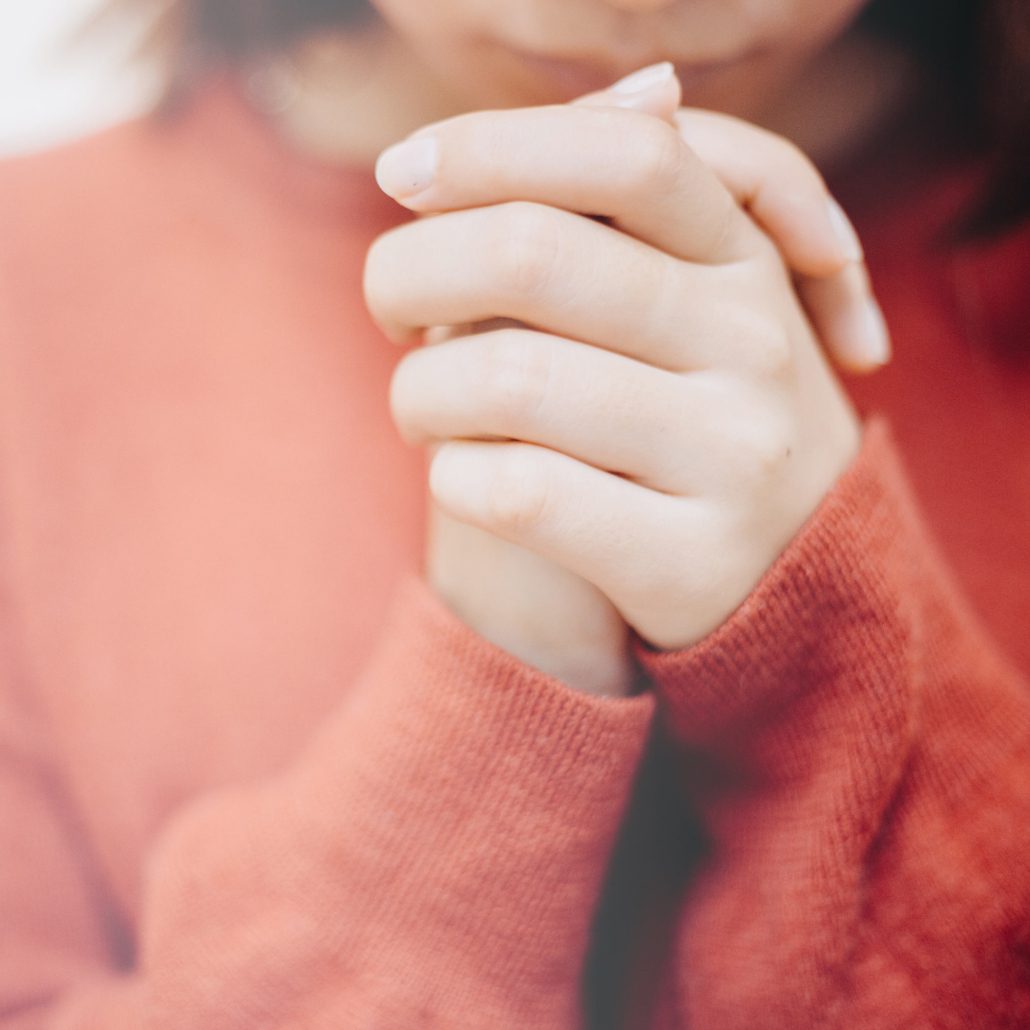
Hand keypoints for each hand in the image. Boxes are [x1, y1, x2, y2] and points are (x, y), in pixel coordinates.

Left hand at [367, 73, 866, 654]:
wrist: (782, 577)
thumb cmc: (688, 421)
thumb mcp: (692, 306)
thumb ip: (639, 212)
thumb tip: (650, 80)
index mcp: (745, 264)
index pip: (621, 154)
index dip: (488, 146)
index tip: (399, 177)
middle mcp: (755, 347)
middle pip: (531, 254)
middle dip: (408, 272)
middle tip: (391, 314)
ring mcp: (734, 457)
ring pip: (507, 379)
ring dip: (419, 392)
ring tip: (422, 410)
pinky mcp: (691, 561)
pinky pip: (520, 492)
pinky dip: (454, 478)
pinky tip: (462, 479)